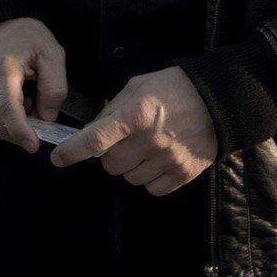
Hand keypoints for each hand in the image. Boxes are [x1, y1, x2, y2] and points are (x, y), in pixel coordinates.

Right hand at [0, 17, 66, 153]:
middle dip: (24, 134)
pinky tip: (25, 104)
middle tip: (47, 127)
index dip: (21, 131)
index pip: (8, 109)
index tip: (34, 146)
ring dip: (19, 128)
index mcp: (3, 71)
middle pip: (1, 125)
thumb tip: (47, 118)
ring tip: (36, 106)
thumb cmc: (27, 36)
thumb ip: (54, 87)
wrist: (0, 25)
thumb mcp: (52, 54)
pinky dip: (12, 121)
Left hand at [50, 66, 218, 194]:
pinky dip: (150, 179)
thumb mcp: (137, 87)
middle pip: (111, 165)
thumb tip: (93, 131)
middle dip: (111, 154)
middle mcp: (149, 141)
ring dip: (131, 167)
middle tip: (124, 141)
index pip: (96, 139)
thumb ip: (113, 110)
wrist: (218, 100)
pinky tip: (158, 161)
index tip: (58, 159)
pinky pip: (153, 189)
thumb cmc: (172, 88)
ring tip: (145, 148)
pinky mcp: (184, 174)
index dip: (73, 151)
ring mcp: (168, 160)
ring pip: (130, 179)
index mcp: (135, 116)